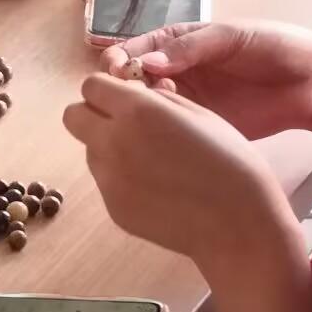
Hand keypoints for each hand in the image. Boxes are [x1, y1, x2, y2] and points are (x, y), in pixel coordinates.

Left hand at [67, 74, 311, 311]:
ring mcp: (109, 179)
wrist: (238, 226)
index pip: (91, 85)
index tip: (125, 97)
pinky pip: (105, 181)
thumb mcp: (200, 114)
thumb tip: (135, 89)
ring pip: (89, 149)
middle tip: (124, 123)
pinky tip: (156, 187)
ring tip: (150, 160)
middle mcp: (113, 142)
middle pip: (73, 115)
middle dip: (93, 113)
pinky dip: (121, 178)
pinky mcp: (113, 208)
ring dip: (107, 146)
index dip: (107, 88)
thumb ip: (158, 99)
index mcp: (137, 112)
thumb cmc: (230, 163)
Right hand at [101, 20, 311, 145]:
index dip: (121, 60)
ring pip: (147, 108)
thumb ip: (190, 47)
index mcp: (176, 43)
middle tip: (134, 97)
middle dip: (124, 88)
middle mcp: (175, 72)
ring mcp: (186, 102)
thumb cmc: (272, 47)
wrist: (311, 83)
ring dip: (141, 110)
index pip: (135, 49)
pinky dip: (160, 131)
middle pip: (133, 81)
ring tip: (155, 113)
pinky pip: (171, 130)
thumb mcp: (230, 36)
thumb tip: (148, 63)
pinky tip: (164, 132)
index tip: (119, 71)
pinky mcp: (200, 127)